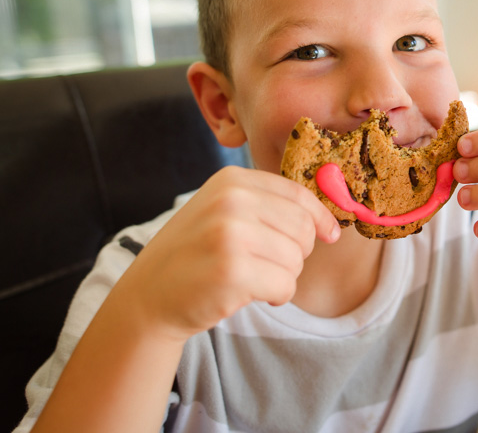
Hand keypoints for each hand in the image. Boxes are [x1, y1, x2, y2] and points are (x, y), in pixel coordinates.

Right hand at [113, 166, 340, 341]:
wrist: (148, 295)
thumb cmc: (194, 254)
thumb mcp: (223, 213)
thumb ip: (266, 206)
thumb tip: (326, 219)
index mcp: (231, 181)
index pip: (298, 194)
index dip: (320, 218)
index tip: (329, 235)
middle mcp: (230, 201)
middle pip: (302, 227)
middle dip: (296, 253)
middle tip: (268, 265)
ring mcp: (229, 234)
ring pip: (296, 259)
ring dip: (283, 276)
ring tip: (251, 278)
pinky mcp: (232, 272)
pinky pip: (285, 285)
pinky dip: (276, 295)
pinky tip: (250, 293)